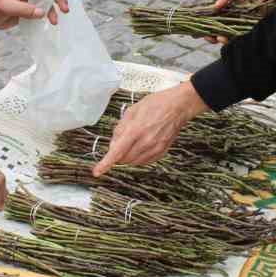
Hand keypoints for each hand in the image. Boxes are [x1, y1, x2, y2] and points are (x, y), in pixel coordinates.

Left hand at [91, 81, 206, 175]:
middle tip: (121, 140)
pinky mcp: (162, 151)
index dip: (105, 163)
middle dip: (117, 154)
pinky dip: (138, 157)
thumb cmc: (156, 104)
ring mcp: (155, 148)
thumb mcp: (132, 110)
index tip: (97, 171)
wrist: (178, 106)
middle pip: (123, 159)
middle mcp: (146, 142)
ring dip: (127, 156)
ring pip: (133, 162)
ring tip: (133, 140)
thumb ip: (120, 129)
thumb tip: (113, 145)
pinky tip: (140, 145)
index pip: (117, 152)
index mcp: (136, 130)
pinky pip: (144, 161)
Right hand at [206, 0, 275, 42]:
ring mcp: (244, 21)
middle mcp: (234, 17)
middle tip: (210, 38)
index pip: (212, 21)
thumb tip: (215, 8)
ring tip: (221, 38)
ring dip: (225, 39)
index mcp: (226, 8)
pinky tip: (232, 38)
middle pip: (220, 31)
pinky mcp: (256, 24)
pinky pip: (246, 34)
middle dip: (213, 37)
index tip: (197, 34)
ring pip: (232, 35)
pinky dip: (238, 38)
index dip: (204, 28)